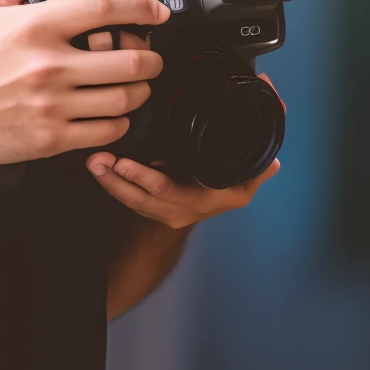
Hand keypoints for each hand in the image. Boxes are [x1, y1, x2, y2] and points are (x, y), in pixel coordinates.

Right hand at [0, 0, 169, 168]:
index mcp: (36, 26)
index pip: (104, 7)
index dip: (141, 7)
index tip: (157, 13)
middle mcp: (49, 65)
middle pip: (128, 59)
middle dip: (151, 57)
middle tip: (150, 56)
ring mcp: (52, 105)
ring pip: (123, 98)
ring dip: (140, 90)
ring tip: (136, 85)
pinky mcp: (51, 138)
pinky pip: (105, 132)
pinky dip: (120, 123)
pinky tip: (113, 114)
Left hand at [86, 147, 280, 226]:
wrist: (210, 208)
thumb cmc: (228, 185)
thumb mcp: (247, 180)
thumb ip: (259, 169)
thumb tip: (275, 159)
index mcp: (206, 199)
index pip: (170, 189)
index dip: (146, 176)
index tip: (124, 162)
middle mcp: (184, 209)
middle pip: (142, 196)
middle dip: (119, 176)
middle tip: (100, 158)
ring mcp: (167, 211)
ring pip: (132, 198)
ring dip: (110, 179)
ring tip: (94, 161)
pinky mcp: (153, 207)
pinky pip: (129, 198)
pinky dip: (112, 182)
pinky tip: (99, 166)